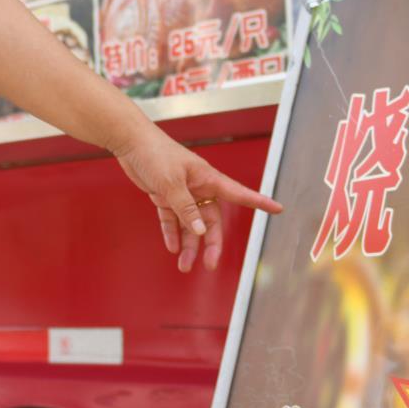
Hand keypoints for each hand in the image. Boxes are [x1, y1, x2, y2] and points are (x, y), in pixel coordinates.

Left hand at [112, 125, 281, 272]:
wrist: (130, 142)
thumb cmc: (154, 154)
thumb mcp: (171, 183)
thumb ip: (185, 208)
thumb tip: (201, 231)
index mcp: (207, 178)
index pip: (239, 193)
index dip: (259, 202)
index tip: (278, 209)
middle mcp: (198, 187)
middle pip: (211, 220)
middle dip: (211, 243)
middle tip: (209, 264)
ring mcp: (182, 192)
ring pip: (191, 224)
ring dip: (188, 244)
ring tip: (184, 265)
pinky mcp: (164, 195)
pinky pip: (172, 219)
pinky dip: (172, 233)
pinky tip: (171, 247)